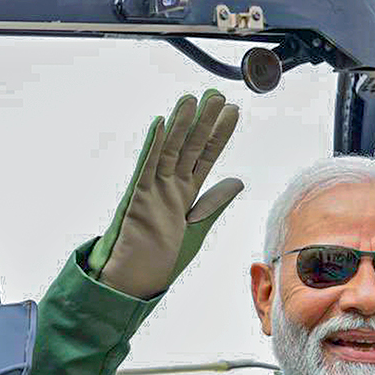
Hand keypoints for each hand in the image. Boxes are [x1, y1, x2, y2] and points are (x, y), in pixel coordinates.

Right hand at [87, 90, 241, 298]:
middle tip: (217, 94)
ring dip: (181, 125)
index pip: (206, 157)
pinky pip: (147, 169)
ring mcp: (153, 190)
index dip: (219, 135)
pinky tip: (162, 124)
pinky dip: (154, 147)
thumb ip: (214, 202)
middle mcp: (169, 186)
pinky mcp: (138, 199)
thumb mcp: (197, 227)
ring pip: (169, 151)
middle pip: (189, 147)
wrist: (137, 280)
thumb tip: (237, 180)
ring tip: (193, 99)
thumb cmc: (162, 258)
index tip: (232, 112)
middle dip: (204, 121)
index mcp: (185, 194)